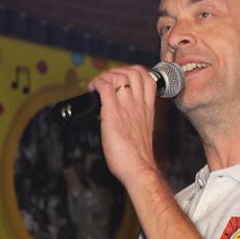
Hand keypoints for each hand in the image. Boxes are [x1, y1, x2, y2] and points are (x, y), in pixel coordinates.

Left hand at [88, 65, 158, 185]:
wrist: (139, 168)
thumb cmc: (138, 156)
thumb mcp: (144, 131)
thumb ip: (136, 119)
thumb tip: (124, 116)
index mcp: (148, 108)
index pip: (147, 78)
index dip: (134, 72)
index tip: (123, 78)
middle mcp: (139, 104)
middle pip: (134, 72)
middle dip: (118, 70)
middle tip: (107, 81)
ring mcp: (126, 107)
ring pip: (119, 76)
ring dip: (105, 76)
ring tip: (97, 86)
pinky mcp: (112, 114)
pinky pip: (105, 87)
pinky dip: (96, 83)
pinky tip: (92, 90)